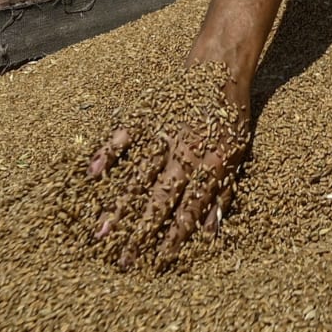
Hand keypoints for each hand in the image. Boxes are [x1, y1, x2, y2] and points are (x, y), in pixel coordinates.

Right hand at [87, 76, 250, 270]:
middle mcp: (183, 156)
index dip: (174, 239)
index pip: (189, 212)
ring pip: (137, 178)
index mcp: (209, 167)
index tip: (159, 263)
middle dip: (140, 235)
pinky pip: (123, 138)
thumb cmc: (231, 115)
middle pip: (159, 203)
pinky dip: (107, 154)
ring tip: (100, 234)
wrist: (220, 68)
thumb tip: (213, 230)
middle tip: (123, 262)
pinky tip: (93, 174)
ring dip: (119, 207)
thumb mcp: (238, 154)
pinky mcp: (146, 116)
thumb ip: (224, 192)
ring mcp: (161, 136)